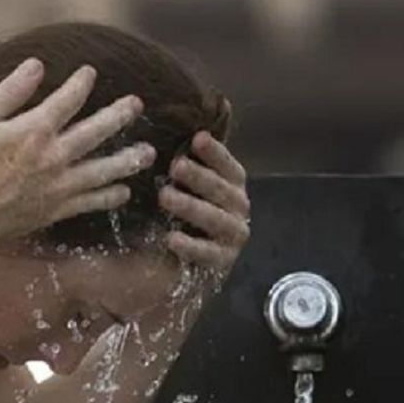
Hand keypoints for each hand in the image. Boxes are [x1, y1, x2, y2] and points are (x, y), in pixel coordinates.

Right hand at [0, 59, 156, 251]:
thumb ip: (10, 92)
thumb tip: (36, 65)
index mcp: (35, 129)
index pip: (69, 99)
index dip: (82, 83)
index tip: (89, 74)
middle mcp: (55, 156)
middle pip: (97, 131)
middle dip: (119, 115)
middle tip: (135, 105)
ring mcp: (59, 185)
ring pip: (104, 170)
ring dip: (128, 160)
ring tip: (147, 153)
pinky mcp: (57, 209)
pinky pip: (92, 202)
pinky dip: (110, 197)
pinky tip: (123, 193)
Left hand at [159, 132, 250, 275]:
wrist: (189, 264)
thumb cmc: (186, 216)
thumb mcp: (187, 189)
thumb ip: (185, 169)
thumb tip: (166, 139)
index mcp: (233, 186)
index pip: (228, 167)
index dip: (215, 153)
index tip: (197, 138)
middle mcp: (238, 209)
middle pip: (221, 190)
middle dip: (199, 176)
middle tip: (176, 165)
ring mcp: (232, 237)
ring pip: (215, 219)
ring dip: (191, 206)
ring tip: (165, 196)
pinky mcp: (221, 262)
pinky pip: (206, 253)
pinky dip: (190, 246)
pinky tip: (171, 239)